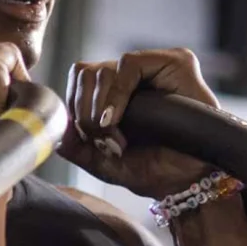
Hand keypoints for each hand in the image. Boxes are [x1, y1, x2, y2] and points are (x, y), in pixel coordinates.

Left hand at [58, 48, 219, 199]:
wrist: (189, 183)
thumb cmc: (154, 171)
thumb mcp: (104, 162)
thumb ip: (77, 146)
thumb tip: (56, 130)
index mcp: (115, 92)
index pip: (80, 80)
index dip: (75, 107)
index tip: (88, 137)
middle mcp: (133, 76)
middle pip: (84, 72)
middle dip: (84, 111)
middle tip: (103, 138)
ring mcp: (154, 67)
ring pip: (100, 70)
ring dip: (99, 108)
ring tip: (116, 135)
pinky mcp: (175, 62)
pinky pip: (128, 64)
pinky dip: (116, 93)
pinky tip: (116, 118)